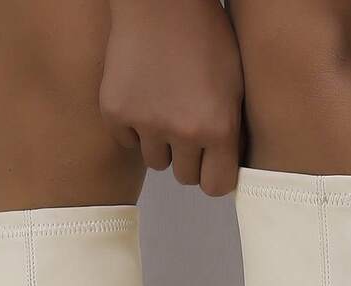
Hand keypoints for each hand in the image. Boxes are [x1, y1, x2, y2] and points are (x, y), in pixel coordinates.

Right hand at [100, 0, 243, 196]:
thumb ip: (231, 131)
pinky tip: (142, 94)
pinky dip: (133, 125)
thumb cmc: (204, 33)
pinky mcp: (116, 112)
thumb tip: (225, 171)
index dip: (212, 175)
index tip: (209, 164)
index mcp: (219, 126)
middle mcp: (183, 131)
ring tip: (164, 104)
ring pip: (155, 160)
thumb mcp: (235, 83)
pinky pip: (127, 140)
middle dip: (187, 157)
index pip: (216, 186)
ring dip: (160, 142)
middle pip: (184, 176)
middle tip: (185, 124)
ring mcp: (146, 123)